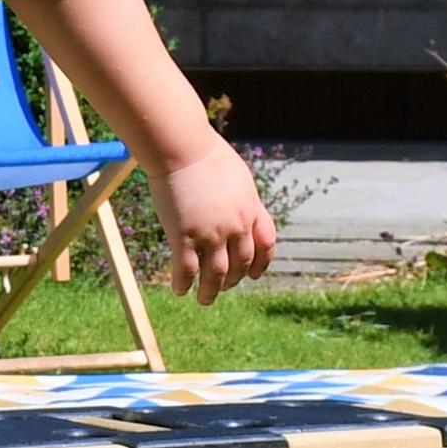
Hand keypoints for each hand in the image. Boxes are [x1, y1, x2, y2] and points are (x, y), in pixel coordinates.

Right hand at [155, 139, 275, 302]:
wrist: (182, 148)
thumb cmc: (207, 155)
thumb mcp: (238, 177)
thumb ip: (242, 199)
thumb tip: (242, 209)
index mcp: (252, 209)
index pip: (266, 244)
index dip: (262, 264)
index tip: (254, 275)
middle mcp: (236, 226)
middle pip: (241, 264)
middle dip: (233, 280)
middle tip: (223, 286)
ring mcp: (210, 233)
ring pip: (215, 275)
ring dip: (211, 291)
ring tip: (204, 299)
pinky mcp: (184, 236)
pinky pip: (186, 269)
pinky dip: (184, 284)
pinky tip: (180, 290)